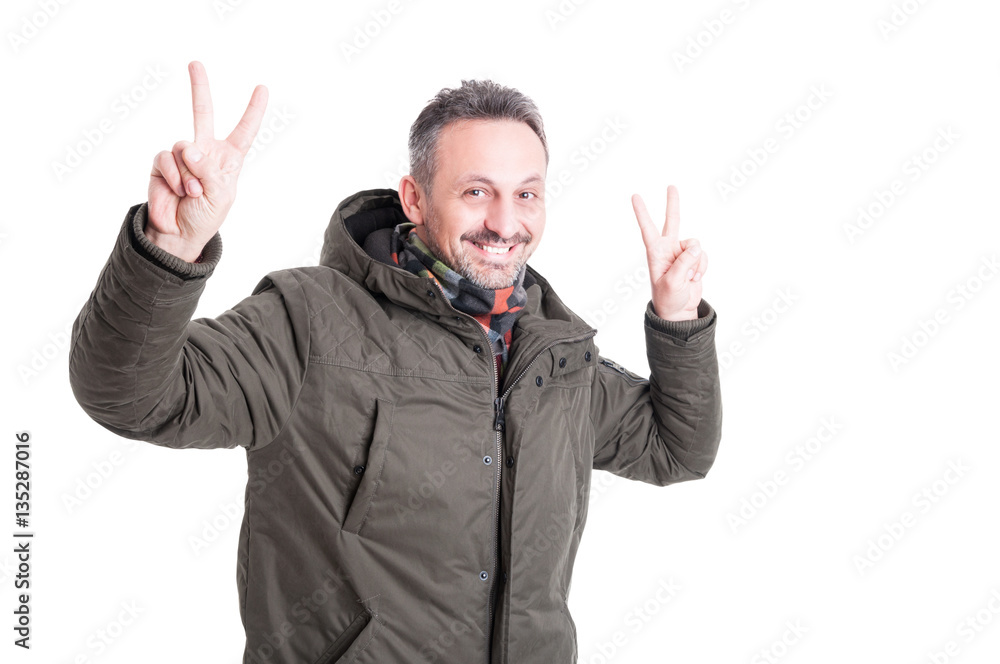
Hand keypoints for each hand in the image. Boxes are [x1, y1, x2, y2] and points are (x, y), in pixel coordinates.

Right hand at [146, 61, 267, 261]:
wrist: (178, 232)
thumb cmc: (206, 216)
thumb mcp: (220, 195)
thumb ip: (209, 170)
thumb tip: (190, 149)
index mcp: (228, 159)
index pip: (244, 131)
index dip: (253, 111)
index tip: (262, 88)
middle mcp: (205, 151)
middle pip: (202, 113)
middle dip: (199, 87)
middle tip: (195, 63)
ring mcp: (182, 155)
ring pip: (183, 146)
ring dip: (188, 173)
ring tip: (192, 192)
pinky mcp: (162, 163)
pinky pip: (166, 158)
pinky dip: (174, 176)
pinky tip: (178, 191)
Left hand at [632, 185, 707, 320]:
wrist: (679, 311)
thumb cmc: (668, 298)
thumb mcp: (673, 283)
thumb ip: (684, 263)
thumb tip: (696, 247)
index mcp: (655, 252)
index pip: (647, 228)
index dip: (642, 212)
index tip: (635, 196)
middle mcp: (668, 249)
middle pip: (672, 221)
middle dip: (672, 204)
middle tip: (671, 186)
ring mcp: (682, 254)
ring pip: (695, 245)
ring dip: (696, 263)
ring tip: (688, 278)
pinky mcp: (694, 260)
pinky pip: (703, 256)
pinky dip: (702, 268)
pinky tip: (694, 279)